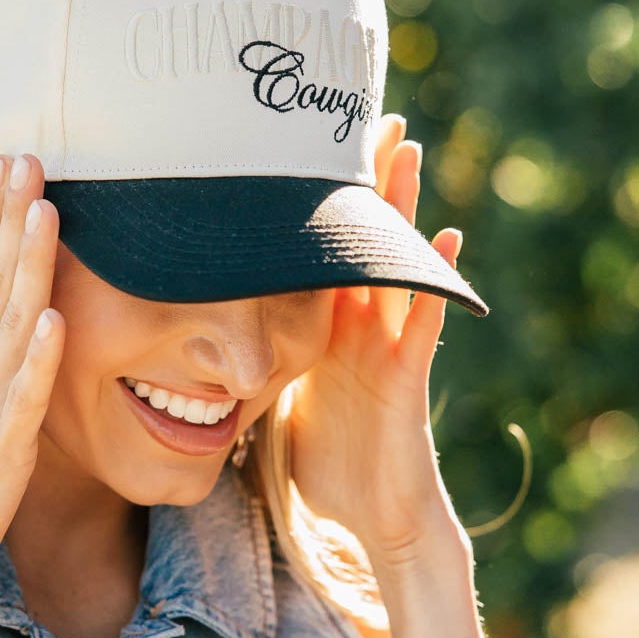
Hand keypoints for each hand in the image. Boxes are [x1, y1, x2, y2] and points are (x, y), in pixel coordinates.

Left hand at [288, 113, 470, 575]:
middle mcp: (359, 330)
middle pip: (359, 242)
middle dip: (364, 182)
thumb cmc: (327, 469)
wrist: (371, 522)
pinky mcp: (407, 378)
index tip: (299, 150)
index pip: (317, 253)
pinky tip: (446, 242)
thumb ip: (249, 370)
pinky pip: (423, 322)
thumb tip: (191, 348)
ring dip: (401, 210)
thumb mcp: (274, 406)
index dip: (312, 205)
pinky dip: (435, 282)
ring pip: (394, 265)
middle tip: (366, 116)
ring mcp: (387, 349)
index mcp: (324, 332)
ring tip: (406, 149)